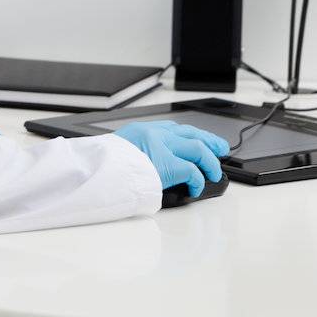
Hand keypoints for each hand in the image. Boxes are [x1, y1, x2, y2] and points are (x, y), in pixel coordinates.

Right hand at [111, 121, 228, 194]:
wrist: (96, 171)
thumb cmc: (103, 167)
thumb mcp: (119, 151)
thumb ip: (137, 152)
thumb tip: (150, 166)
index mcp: (141, 130)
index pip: (173, 128)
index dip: (190, 135)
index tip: (199, 139)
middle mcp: (154, 134)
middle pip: (190, 133)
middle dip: (210, 141)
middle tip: (221, 149)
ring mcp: (163, 147)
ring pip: (198, 149)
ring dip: (210, 162)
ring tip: (215, 173)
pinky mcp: (169, 165)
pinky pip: (193, 171)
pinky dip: (198, 180)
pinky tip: (196, 188)